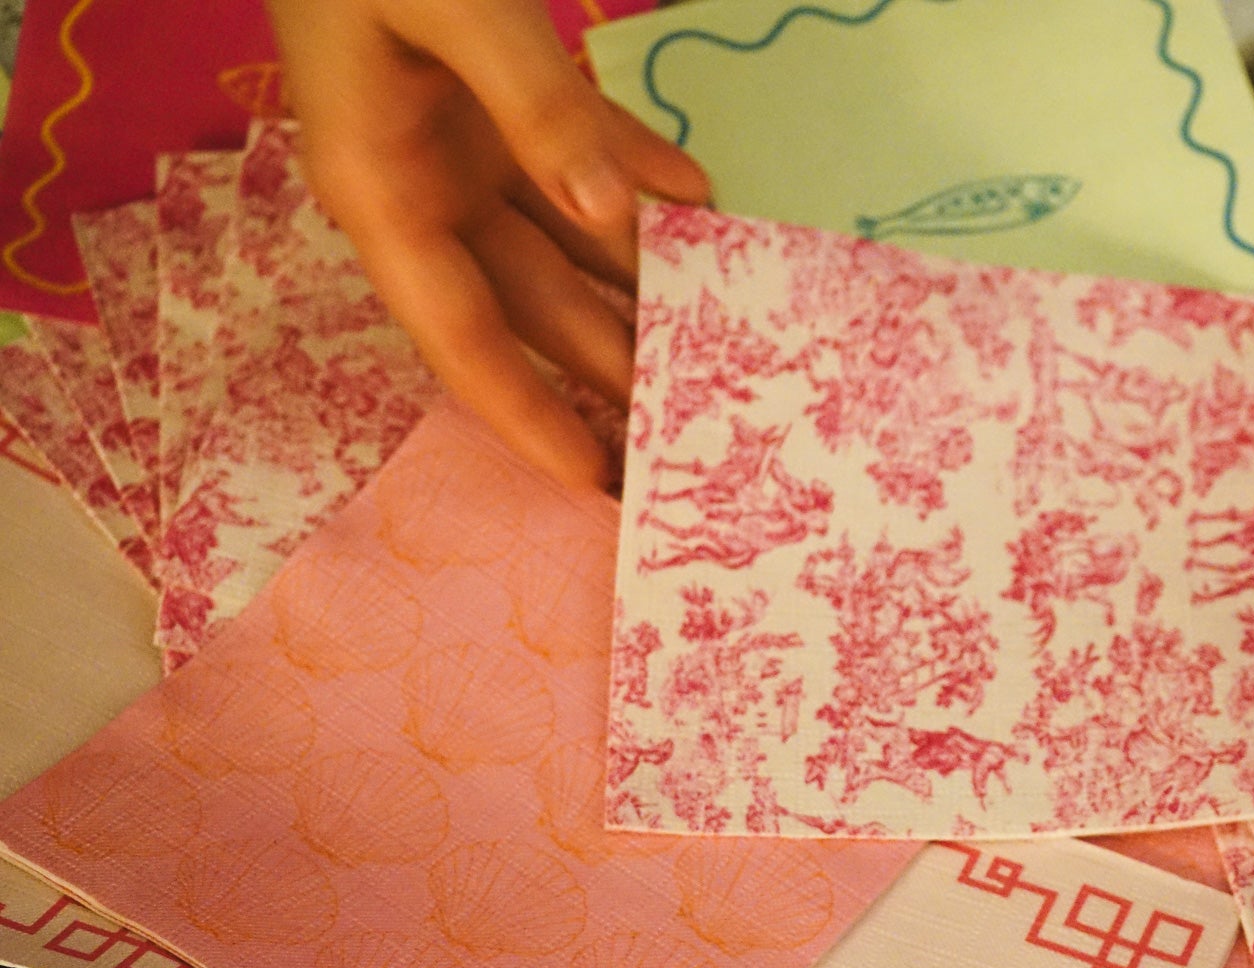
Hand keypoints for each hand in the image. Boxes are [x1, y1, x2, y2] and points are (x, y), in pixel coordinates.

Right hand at [266, 0, 710, 487]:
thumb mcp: (448, 6)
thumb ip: (537, 107)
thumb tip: (620, 217)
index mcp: (382, 191)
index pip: (462, 337)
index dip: (526, 415)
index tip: (593, 482)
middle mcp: (422, 186)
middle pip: (530, 302)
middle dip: (607, 361)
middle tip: (692, 422)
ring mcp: (460, 140)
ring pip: (564, 237)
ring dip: (636, 278)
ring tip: (718, 333)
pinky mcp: (493, 94)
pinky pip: (581, 152)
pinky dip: (640, 173)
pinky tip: (706, 201)